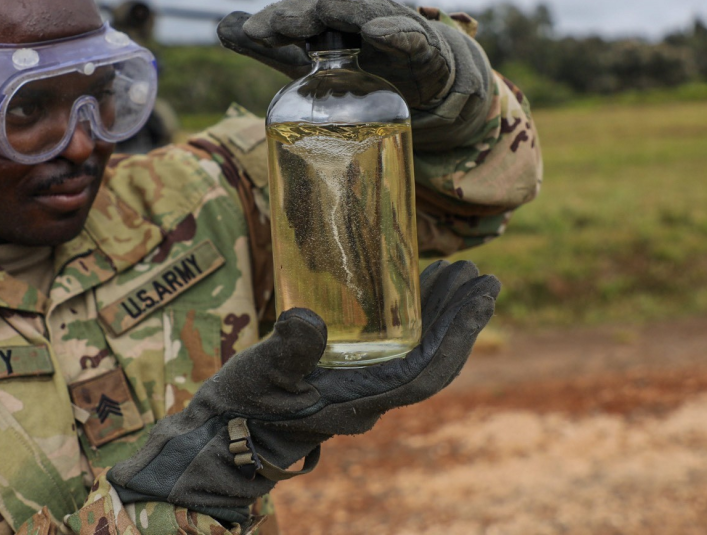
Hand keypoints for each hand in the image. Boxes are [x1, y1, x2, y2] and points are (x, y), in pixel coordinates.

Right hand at [107, 260, 498, 524]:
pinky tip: (408, 290)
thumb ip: (287, 350)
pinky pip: (394, 347)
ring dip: (440, 314)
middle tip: (480, 273)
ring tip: (457, 272)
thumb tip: (308, 319)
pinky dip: (409, 317)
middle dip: (460, 316)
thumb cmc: (244, 407)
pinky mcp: (348, 375)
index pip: (429, 371)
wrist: (223, 435)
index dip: (461, 334)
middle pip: (433, 356)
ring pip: (417, 350)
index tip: (483, 296)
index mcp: (362, 400)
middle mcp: (372, 395)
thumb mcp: (262, 374)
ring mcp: (362, 386)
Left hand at [219, 0, 494, 148]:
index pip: (301, 10)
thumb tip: (222, 28)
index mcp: (333, 17)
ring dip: (341, 12)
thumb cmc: (361, 63)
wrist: (424, 83)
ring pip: (367, 13)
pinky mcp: (424, 51)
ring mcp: (395, 28)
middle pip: (329, 6)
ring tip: (313, 18)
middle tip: (274, 27)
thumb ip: (271, 46)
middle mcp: (361, 14)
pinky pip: (411, 39)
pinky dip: (395, 34)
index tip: (250, 33)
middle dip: (300, 13)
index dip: (277, 18)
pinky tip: (377, 35)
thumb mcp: (310, 61)